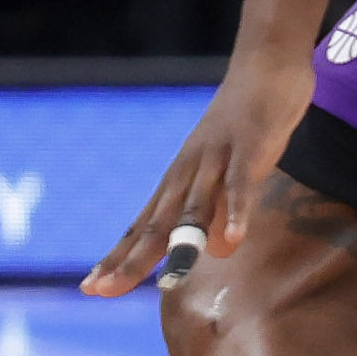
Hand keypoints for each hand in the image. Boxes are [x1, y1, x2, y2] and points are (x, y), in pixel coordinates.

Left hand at [85, 52, 307, 294]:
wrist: (265, 64)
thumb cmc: (244, 124)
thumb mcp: (227, 173)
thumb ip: (220, 211)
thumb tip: (218, 251)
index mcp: (180, 179)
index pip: (142, 226)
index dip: (119, 256)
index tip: (91, 288)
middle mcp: (188, 171)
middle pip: (156, 223)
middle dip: (130, 260)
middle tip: (101, 291)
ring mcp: (216, 158)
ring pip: (194, 209)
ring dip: (181, 247)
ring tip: (166, 284)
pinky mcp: (249, 146)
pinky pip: (240, 183)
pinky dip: (236, 211)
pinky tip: (231, 241)